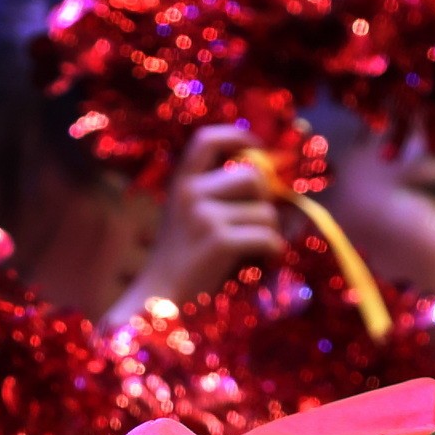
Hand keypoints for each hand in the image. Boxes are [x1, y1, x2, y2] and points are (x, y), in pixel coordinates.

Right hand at [119, 124, 295, 312]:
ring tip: (257, 247)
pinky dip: (274, 249)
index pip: (207, 140)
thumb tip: (268, 180)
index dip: (237, 136)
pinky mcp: (219, 241)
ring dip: (271, 231)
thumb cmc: (182, 260)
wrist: (159, 298)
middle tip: (260, 222)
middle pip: (253, 176)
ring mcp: (204, 216)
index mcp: (181, 182)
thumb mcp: (188, 216)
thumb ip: (216, 195)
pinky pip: (267, 236)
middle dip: (266, 200)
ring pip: (266, 211)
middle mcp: (190, 192)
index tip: (257, 147)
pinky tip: (266, 258)